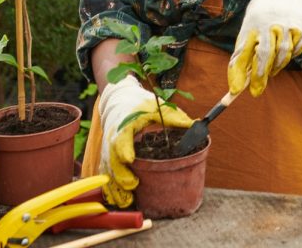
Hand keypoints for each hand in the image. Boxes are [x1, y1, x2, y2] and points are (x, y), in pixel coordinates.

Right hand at [97, 75, 193, 206]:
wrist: (119, 100)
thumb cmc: (140, 105)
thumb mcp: (157, 107)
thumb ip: (174, 117)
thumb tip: (195, 124)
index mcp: (126, 126)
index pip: (121, 138)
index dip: (123, 149)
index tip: (129, 159)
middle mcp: (114, 140)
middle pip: (112, 159)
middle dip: (121, 174)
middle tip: (133, 185)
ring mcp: (108, 150)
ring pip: (107, 171)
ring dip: (115, 187)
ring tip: (126, 200)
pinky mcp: (108, 157)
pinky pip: (107, 175)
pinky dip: (111, 189)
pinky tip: (121, 201)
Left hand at [228, 0, 301, 97]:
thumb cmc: (259, 25)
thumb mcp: (246, 36)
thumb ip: (239, 60)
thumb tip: (234, 89)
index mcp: (254, 26)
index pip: (245, 51)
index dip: (240, 71)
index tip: (235, 90)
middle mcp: (271, 25)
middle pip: (266, 54)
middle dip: (260, 75)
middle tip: (256, 91)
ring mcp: (288, 27)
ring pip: (283, 55)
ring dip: (275, 67)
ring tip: (270, 70)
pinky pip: (296, 51)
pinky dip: (290, 56)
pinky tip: (283, 51)